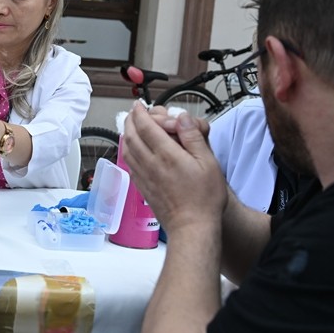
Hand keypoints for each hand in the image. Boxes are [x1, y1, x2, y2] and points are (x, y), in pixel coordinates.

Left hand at [122, 108, 225, 236]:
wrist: (192, 227)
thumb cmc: (204, 199)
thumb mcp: (208, 162)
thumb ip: (193, 137)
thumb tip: (182, 118)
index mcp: (167, 155)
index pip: (146, 127)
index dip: (140, 113)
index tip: (139, 105)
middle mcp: (151, 164)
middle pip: (132, 136)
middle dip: (130, 120)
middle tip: (133, 112)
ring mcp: (144, 177)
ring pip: (127, 150)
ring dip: (126, 134)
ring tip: (130, 127)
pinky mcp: (142, 187)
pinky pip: (129, 164)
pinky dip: (127, 151)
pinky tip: (132, 150)